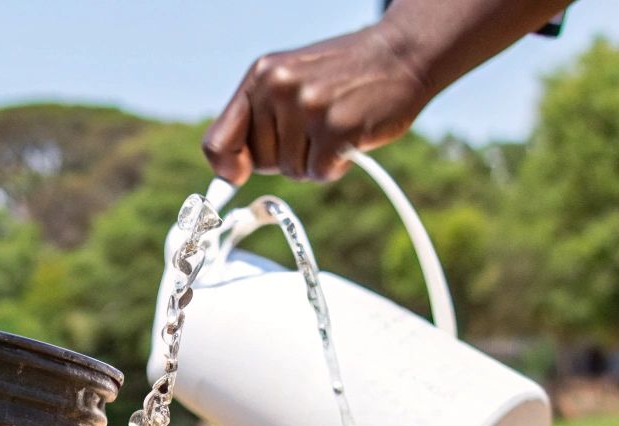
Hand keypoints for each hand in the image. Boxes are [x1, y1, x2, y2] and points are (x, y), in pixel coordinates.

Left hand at [203, 23, 432, 183]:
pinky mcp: (336, 128)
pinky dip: (334, 167)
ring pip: (290, 170)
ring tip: (335, 128)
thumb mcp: (290, 79)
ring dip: (314, 161)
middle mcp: (278, 88)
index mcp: (261, 76)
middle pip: (260, 161)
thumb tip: (230, 172)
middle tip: (314, 130)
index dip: (225, 167)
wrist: (400, 55)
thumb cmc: (343, 75)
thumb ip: (259, 116)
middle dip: (286, 156)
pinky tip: (348, 139)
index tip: (235, 176)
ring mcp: (307, 107)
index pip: (218, 140)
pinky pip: (318, 173)